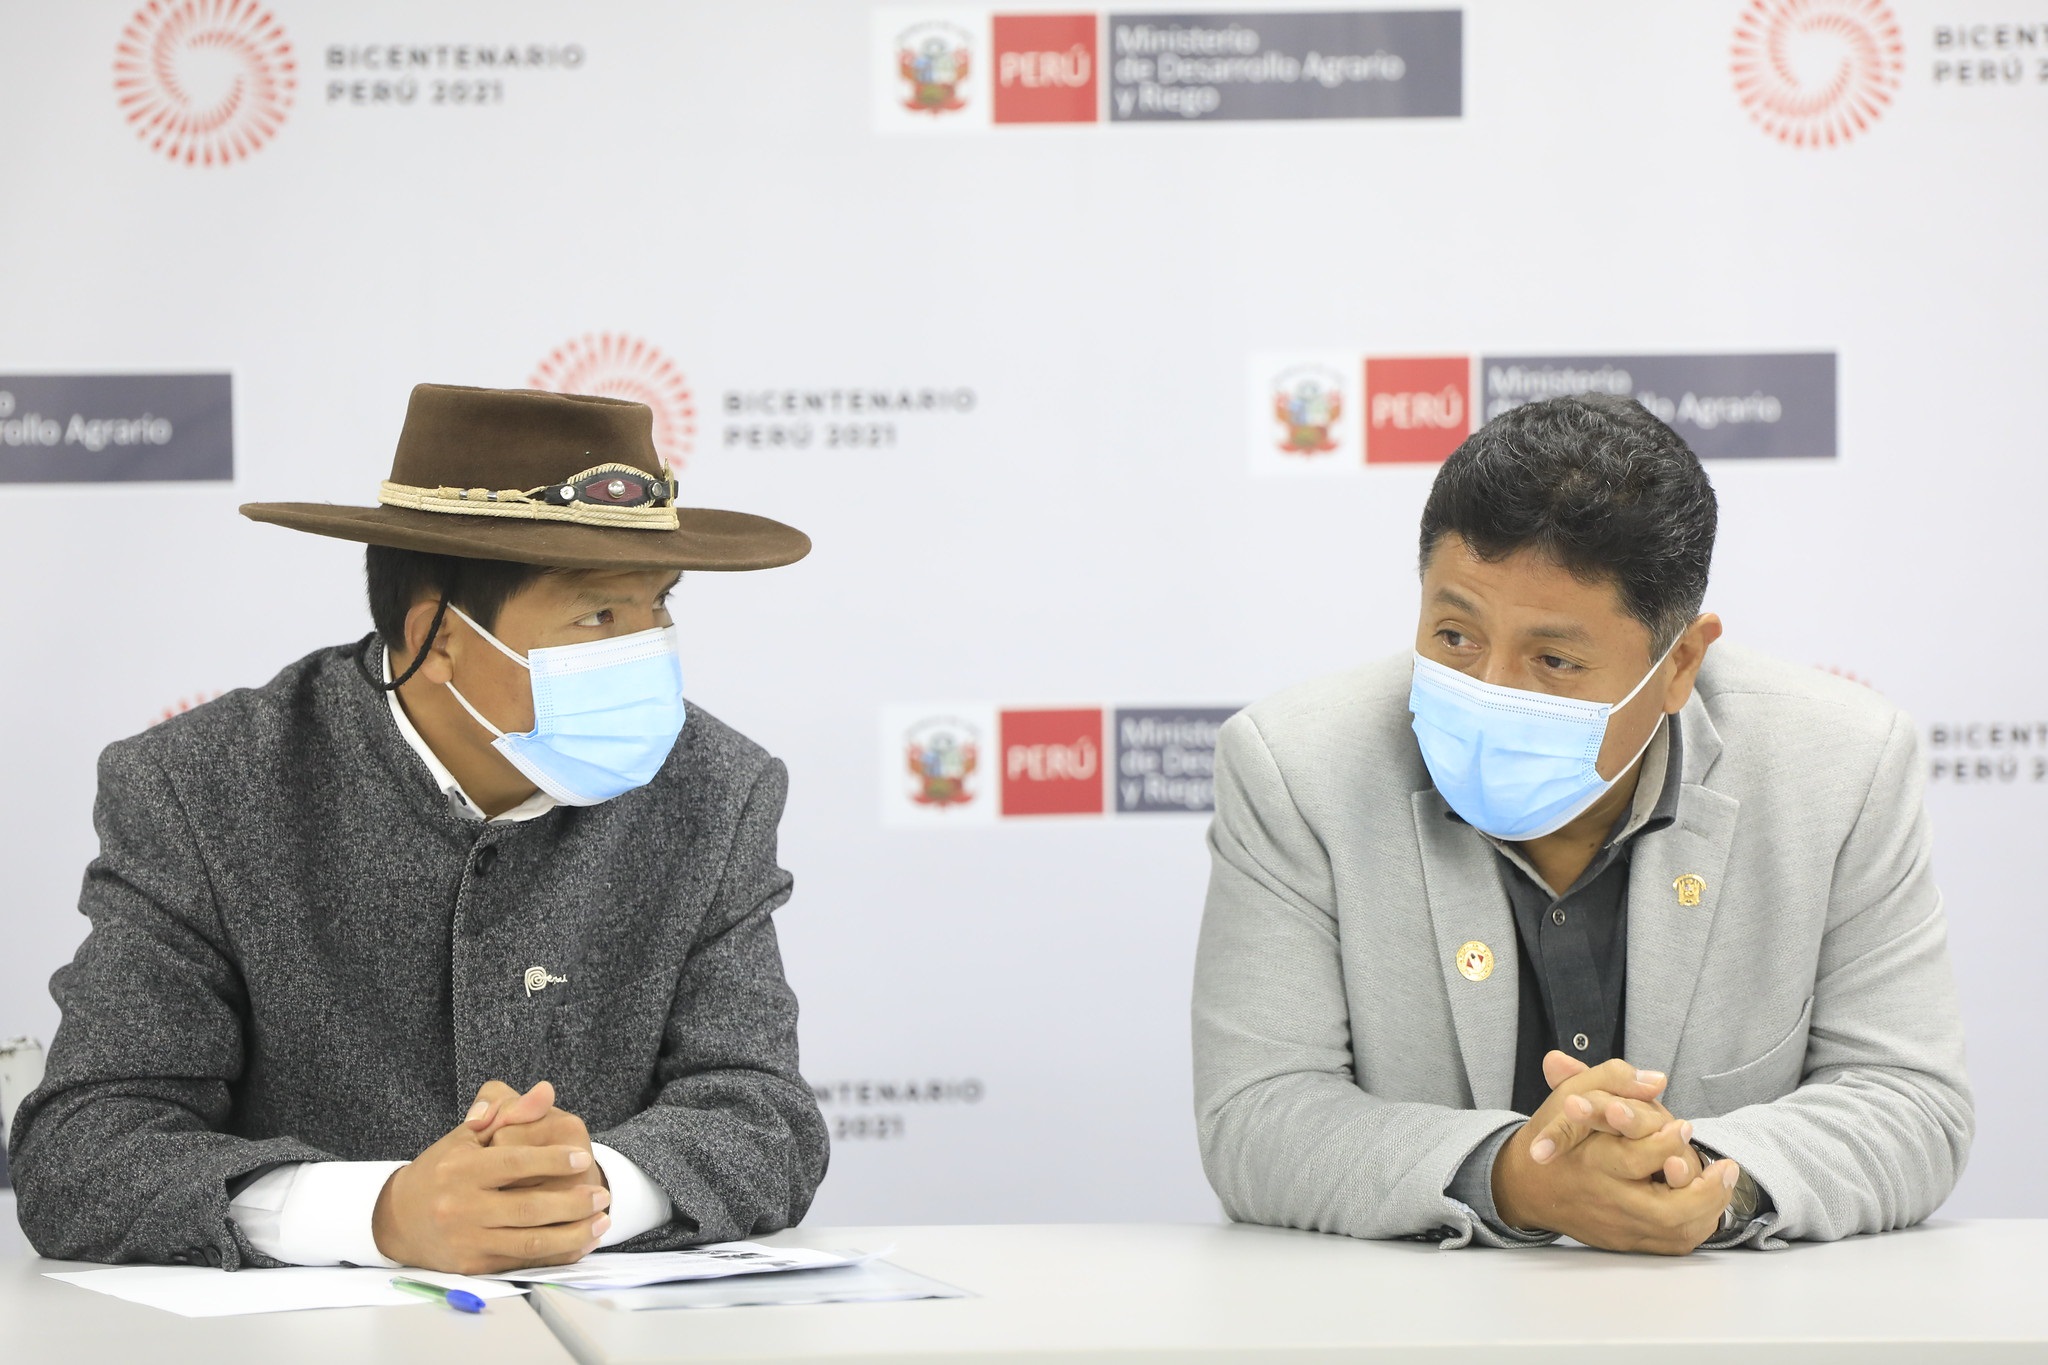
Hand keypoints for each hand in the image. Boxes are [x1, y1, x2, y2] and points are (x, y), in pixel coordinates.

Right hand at [371, 1083, 611, 1273]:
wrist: (398, 1219)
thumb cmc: (440, 1171)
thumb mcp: (467, 1136)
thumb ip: (510, 1112)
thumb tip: (546, 1091)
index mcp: (461, 1169)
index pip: (514, 1163)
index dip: (552, 1161)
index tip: (582, 1158)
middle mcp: (461, 1207)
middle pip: (528, 1208)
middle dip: (573, 1204)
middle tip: (604, 1195)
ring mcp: (467, 1240)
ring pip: (530, 1241)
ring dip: (573, 1234)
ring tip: (602, 1222)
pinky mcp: (473, 1265)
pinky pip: (522, 1261)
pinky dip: (556, 1254)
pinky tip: (580, 1243)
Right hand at [1492, 1055, 1735, 1254]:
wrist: (1527, 1186)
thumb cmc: (1556, 1136)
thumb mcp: (1574, 1094)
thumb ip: (1613, 1079)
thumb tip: (1657, 1079)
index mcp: (1590, 1162)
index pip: (1634, 1158)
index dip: (1666, 1143)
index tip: (1686, 1126)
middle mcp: (1606, 1200)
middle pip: (1666, 1211)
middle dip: (1705, 1192)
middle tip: (1727, 1168)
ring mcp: (1617, 1226)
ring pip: (1674, 1233)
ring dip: (1708, 1210)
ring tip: (1725, 1182)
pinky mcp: (1624, 1242)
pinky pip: (1670, 1245)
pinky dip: (1695, 1226)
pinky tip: (1708, 1204)